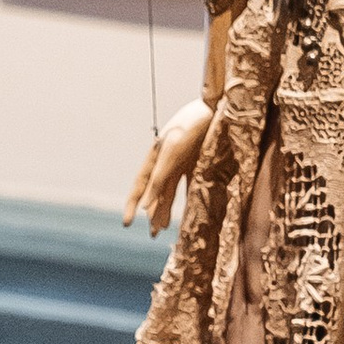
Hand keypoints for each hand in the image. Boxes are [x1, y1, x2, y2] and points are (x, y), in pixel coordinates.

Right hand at [124, 98, 212, 234]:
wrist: (217, 108)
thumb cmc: (191, 126)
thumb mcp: (173, 153)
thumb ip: (160, 179)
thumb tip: (146, 206)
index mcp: (154, 156)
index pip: (140, 186)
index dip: (133, 205)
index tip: (127, 224)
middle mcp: (165, 161)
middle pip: (155, 192)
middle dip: (152, 213)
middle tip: (152, 234)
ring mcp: (182, 162)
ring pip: (171, 191)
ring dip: (167, 210)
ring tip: (163, 228)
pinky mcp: (198, 161)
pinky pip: (190, 185)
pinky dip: (188, 200)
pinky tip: (189, 212)